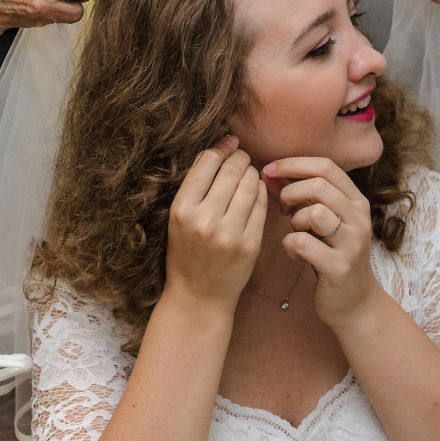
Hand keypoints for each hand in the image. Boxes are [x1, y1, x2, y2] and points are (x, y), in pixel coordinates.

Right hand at [166, 137, 266, 311]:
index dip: (221, 147)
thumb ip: (195, 185)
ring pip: (249, 184)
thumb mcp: (178, 217)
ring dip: (252, 172)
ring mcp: (229, 233)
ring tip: (249, 173)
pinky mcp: (250, 244)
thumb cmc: (186, 253)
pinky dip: (261, 191)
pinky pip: (261, 205)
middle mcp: (204, 220)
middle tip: (242, 156)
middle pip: (231, 170)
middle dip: (240, 157)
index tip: (228, 144)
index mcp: (182, 209)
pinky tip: (256, 191)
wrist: (198, 296)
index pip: (207, 162)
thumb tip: (219, 147)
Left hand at [265, 156, 381, 328]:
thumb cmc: (332, 255)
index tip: (270, 170)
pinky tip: (294, 252)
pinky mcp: (339, 267)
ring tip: (295, 231)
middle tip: (282, 208)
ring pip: (314, 212)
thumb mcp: (324, 221)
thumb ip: (302, 197)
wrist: (355, 303)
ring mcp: (352, 243)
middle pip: (318, 185)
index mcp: (356, 201)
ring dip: (294, 220)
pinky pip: (303, 243)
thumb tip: (270, 173)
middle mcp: (359, 218)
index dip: (293, 164)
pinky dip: (290, 244)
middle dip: (290, 192)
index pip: (326, 166)